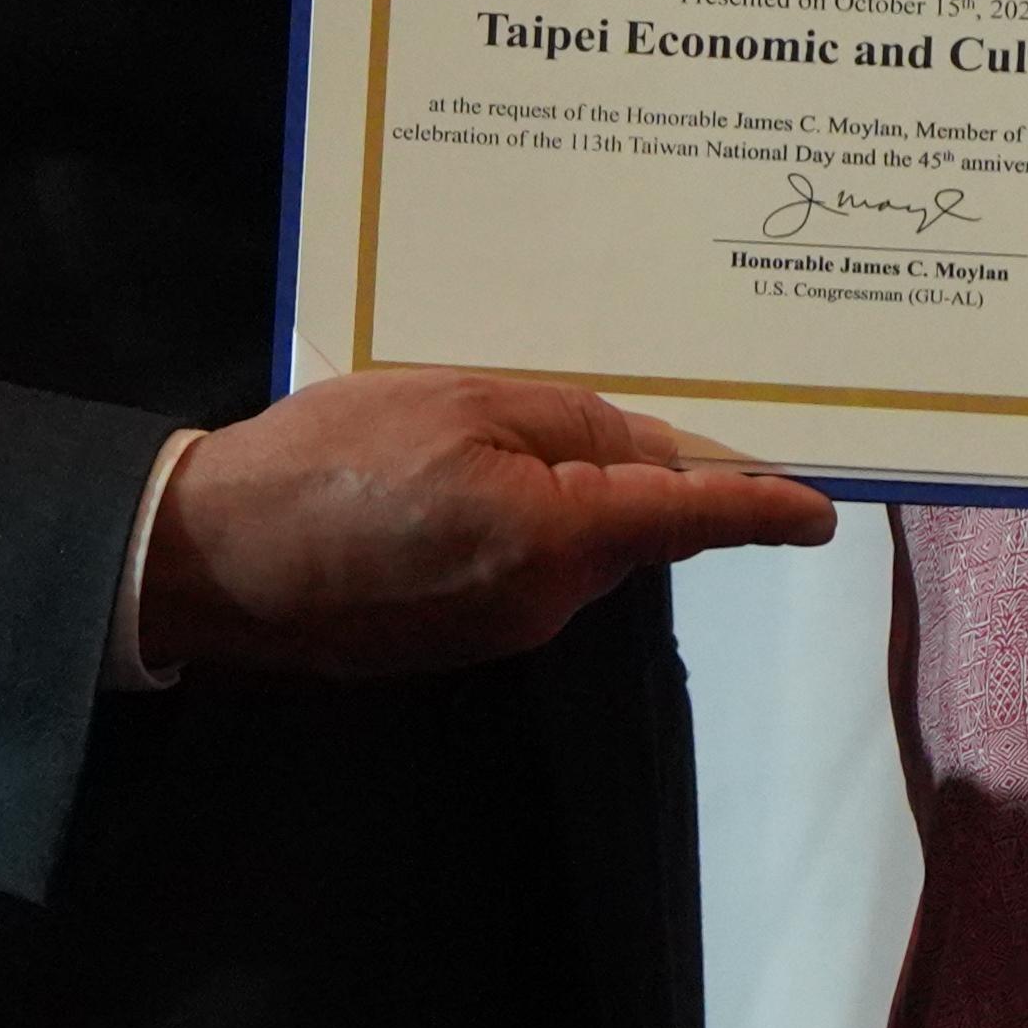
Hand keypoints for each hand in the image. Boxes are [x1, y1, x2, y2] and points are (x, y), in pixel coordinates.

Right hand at [138, 370, 834, 678]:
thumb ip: (570, 421)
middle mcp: (546, 602)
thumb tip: (648, 449)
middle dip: (626, 464)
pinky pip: (517, 565)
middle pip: (629, 524)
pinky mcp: (452, 639)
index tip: (819, 512)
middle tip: (581, 388)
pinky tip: (447, 471)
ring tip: (480, 419)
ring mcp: (497, 631)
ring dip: (556, 485)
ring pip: (571, 542)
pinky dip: (509, 517)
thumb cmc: (330, 463)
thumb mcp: (460, 400)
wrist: (208, 561)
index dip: (761, 510)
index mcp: (558, 539)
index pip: (691, 520)